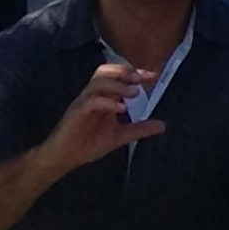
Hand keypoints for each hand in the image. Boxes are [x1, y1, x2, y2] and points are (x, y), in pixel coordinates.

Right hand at [44, 62, 166, 171]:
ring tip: (134, 93)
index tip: (154, 76)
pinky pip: (91, 101)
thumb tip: (163, 125)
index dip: (136, 73)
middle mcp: (93, 96)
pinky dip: (107, 102)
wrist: (65, 158)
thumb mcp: (120, 136)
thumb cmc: (88, 144)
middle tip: (141, 79)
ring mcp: (83, 103)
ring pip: (98, 83)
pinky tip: (121, 108)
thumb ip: (139, 129)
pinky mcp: (76, 113)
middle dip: (124, 71)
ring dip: (117, 85)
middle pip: (105, 71)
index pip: (118, 77)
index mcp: (103, 97)